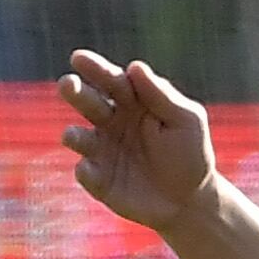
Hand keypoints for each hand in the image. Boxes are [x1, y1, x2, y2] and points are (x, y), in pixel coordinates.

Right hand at [60, 50, 216, 233]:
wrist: (190, 201)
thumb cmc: (191, 153)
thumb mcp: (186, 120)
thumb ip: (160, 95)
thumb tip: (135, 66)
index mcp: (132, 102)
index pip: (111, 80)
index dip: (95, 68)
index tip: (79, 58)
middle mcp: (111, 122)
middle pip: (88, 102)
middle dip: (75, 93)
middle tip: (67, 84)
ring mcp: (102, 151)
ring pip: (79, 137)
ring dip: (73, 135)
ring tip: (73, 136)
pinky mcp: (98, 180)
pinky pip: (85, 172)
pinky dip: (85, 170)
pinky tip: (89, 169)